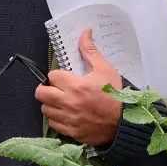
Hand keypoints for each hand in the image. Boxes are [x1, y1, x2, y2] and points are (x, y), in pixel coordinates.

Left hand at [35, 29, 122, 145]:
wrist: (125, 121)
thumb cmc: (115, 94)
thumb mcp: (105, 69)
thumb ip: (90, 52)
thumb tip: (85, 33)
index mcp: (75, 86)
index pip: (51, 76)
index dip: (57, 76)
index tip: (64, 78)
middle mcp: (68, 103)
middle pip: (41, 93)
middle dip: (46, 89)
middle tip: (56, 89)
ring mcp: (68, 119)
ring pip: (45, 109)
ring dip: (51, 104)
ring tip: (62, 102)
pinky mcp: (71, 132)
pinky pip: (54, 124)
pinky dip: (57, 119)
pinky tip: (67, 114)